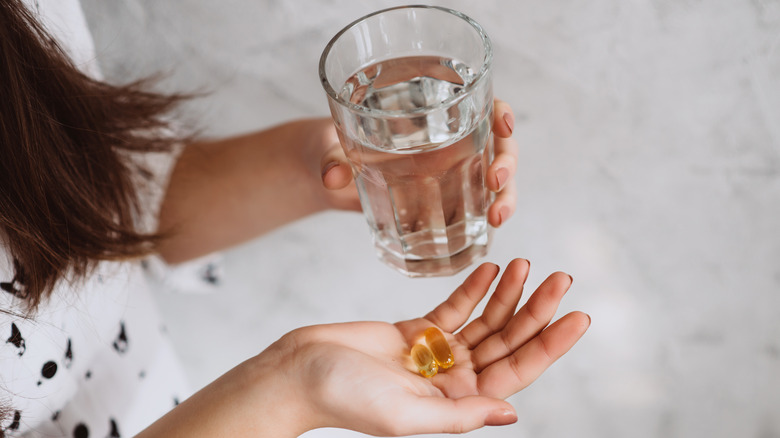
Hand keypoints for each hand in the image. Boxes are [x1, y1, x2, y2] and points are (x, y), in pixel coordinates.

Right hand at [282, 258, 588, 434]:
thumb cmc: (343, 399)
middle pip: (506, 341)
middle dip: (536, 310)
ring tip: (528, 264)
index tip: (578, 316)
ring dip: (508, 293)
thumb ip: (459, 415)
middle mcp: (452, 380)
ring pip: (484, 320)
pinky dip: (473, 287)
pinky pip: (453, 307)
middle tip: (562, 277)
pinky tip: (492, 268)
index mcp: (456, 404)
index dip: (549, 345)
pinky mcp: (414, 331)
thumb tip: (510, 413)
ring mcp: (434, 353)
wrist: (297, 372)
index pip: (516, 372)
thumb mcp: (405, 415)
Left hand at [316, 98, 518, 226]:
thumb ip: (331, 158)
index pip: (478, 101)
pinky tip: (484, 239)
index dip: (500, 111)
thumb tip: (333, 176)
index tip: (503, 126)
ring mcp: (448, 171)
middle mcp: (446, 139)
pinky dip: (483, 223)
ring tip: (496, 218)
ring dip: (504, 197)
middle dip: (506, 162)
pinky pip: (472, 209)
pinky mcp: (440, 201)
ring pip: (493, 178)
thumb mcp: (326, 146)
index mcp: (426, 111)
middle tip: (496, 182)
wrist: (322, 172)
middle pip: (496, 143)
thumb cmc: (327, 144)